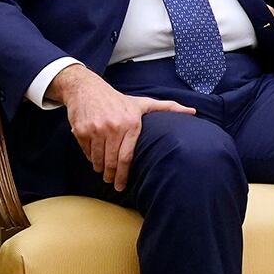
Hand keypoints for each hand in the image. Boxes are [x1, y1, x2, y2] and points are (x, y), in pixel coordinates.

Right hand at [50, 65, 194, 192]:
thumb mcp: (143, 103)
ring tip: (104, 172)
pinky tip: (95, 158)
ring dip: (100, 169)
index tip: (122, 185)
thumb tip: (192, 111)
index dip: (124, 175)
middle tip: (113, 183)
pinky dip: (90, 158)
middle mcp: (113, 127)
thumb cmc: (118, 100)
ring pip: (97, 160)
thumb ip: (168, 108)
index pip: (127, 157)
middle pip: (112, 162)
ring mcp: (95, 129)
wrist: (87, 89)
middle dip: (111, 176)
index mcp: (131, 123)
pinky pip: (86, 152)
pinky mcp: (80, 131)